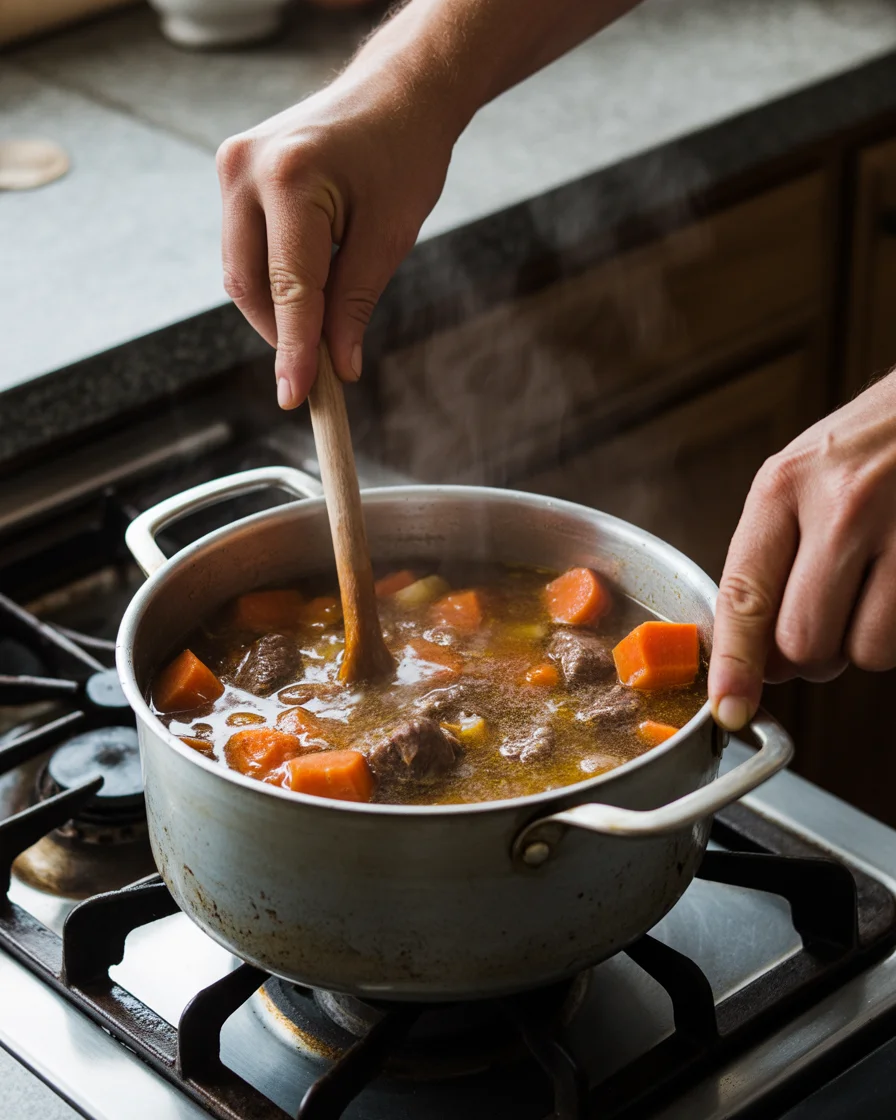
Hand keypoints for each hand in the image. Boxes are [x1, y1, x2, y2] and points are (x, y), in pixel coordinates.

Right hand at [216, 64, 456, 407]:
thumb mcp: (391, 236)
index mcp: (291, 178)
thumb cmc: (404, 154)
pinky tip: (308, 281)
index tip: (296, 398)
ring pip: (240, 271)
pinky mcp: (232, 172)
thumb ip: (356, 304)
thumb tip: (339, 369)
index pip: (290, 288)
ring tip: (322, 318)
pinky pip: (243, 247)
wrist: (396, 90)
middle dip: (282, 332)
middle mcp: (246, 168)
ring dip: (276, 307)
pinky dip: (272, 277)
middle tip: (321, 369)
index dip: (294, 351)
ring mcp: (231, 166)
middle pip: (249, 285)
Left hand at [709, 369, 895, 730]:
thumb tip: (750, 653)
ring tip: (868, 592)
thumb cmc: (868, 444)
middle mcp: (841, 506)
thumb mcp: (800, 476)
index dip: (734, 663)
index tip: (729, 707)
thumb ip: (770, 556)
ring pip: (865, 651)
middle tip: (819, 626)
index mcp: (784, 486)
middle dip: (806, 656)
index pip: (744, 595)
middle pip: (802, 641)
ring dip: (861, 644)